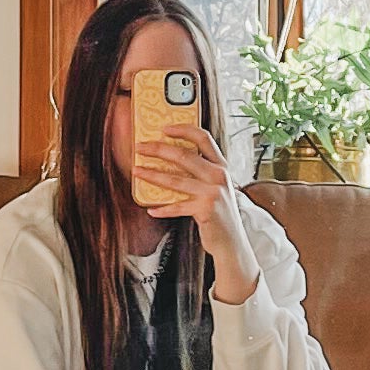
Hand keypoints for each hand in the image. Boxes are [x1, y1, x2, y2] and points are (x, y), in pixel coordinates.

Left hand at [136, 118, 252, 289]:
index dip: (183, 130)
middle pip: (184, 155)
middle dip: (158, 149)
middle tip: (140, 148)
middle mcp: (219, 176)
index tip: (164, 128)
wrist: (232, 241)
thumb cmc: (219, 212)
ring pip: (176, 180)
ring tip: (137, 172)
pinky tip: (151, 208)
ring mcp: (213, 193)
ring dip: (152, 175)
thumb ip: (200, 172)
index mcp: (221, 166)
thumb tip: (168, 160)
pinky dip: (162, 208)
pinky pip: (177, 206)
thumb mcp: (215, 187)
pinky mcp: (206, 210)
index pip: (203, 138)